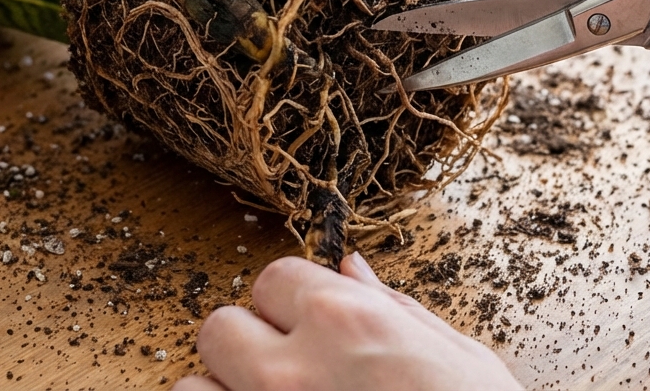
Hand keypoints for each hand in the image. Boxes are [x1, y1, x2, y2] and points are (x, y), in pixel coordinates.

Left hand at [174, 253, 520, 390]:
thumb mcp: (456, 357)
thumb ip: (393, 309)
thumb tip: (352, 270)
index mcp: (347, 324)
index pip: (272, 279)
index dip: (292, 303)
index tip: (310, 326)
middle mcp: (292, 370)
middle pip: (220, 328)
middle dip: (249, 344)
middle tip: (289, 372)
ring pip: (192, 388)